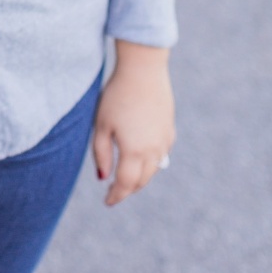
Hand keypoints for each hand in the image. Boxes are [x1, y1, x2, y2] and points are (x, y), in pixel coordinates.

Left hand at [93, 40, 175, 206]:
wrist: (143, 70)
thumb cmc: (117, 96)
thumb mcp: (101, 125)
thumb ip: (101, 153)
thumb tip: (102, 177)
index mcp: (134, 152)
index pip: (125, 184)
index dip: (115, 196)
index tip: (107, 202)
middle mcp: (154, 151)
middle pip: (141, 181)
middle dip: (128, 189)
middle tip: (114, 190)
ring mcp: (165, 141)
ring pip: (153, 170)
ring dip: (140, 177)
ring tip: (126, 175)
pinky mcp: (170, 130)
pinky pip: (161, 154)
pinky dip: (150, 161)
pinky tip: (141, 155)